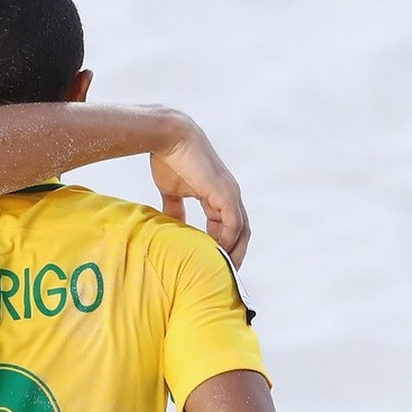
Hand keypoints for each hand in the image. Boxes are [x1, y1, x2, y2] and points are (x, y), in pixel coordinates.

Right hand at [149, 116, 248, 265]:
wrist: (170, 138)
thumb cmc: (169, 159)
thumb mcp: (171, 191)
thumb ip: (174, 209)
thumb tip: (170, 226)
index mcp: (218, 194)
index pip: (227, 226)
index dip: (220, 245)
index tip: (209, 263)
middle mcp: (229, 195)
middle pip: (241, 232)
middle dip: (233, 253)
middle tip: (222, 274)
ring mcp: (230, 194)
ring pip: (242, 231)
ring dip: (234, 251)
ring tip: (223, 270)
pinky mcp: (226, 194)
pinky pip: (234, 224)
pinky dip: (229, 241)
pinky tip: (216, 253)